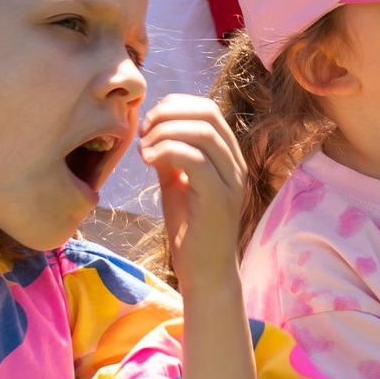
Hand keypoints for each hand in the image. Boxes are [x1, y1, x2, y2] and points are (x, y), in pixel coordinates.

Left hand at [140, 95, 248, 285]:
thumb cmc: (190, 229)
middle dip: (168, 114)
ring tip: (144, 150)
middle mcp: (236, 164)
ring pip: (202, 132)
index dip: (174, 106)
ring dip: (164, 133)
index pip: (208, 110)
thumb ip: (171, 155)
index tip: (148, 125)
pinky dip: (166, 151)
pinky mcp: (218, 197)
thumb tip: (154, 129)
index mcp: (229, 157)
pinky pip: (194, 159)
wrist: (205, 272)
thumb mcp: (177, 183)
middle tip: (143, 134)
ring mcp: (231, 180)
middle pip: (207, 113)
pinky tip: (148, 161)